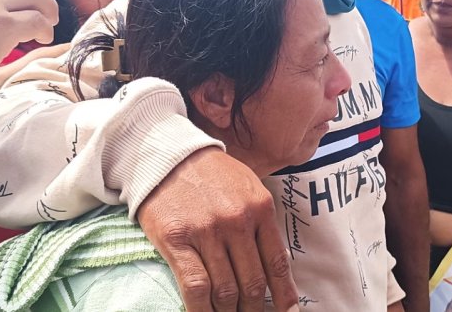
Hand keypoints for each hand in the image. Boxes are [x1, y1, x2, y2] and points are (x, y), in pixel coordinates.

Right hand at [138, 148, 297, 311]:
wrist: (167, 155)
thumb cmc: (210, 174)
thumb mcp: (247, 187)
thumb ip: (261, 222)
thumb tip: (273, 264)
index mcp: (260, 208)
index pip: (277, 262)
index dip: (284, 294)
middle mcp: (238, 221)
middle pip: (253, 281)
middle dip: (253, 308)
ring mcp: (208, 231)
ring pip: (226, 289)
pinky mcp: (177, 240)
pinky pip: (196, 287)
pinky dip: (202, 310)